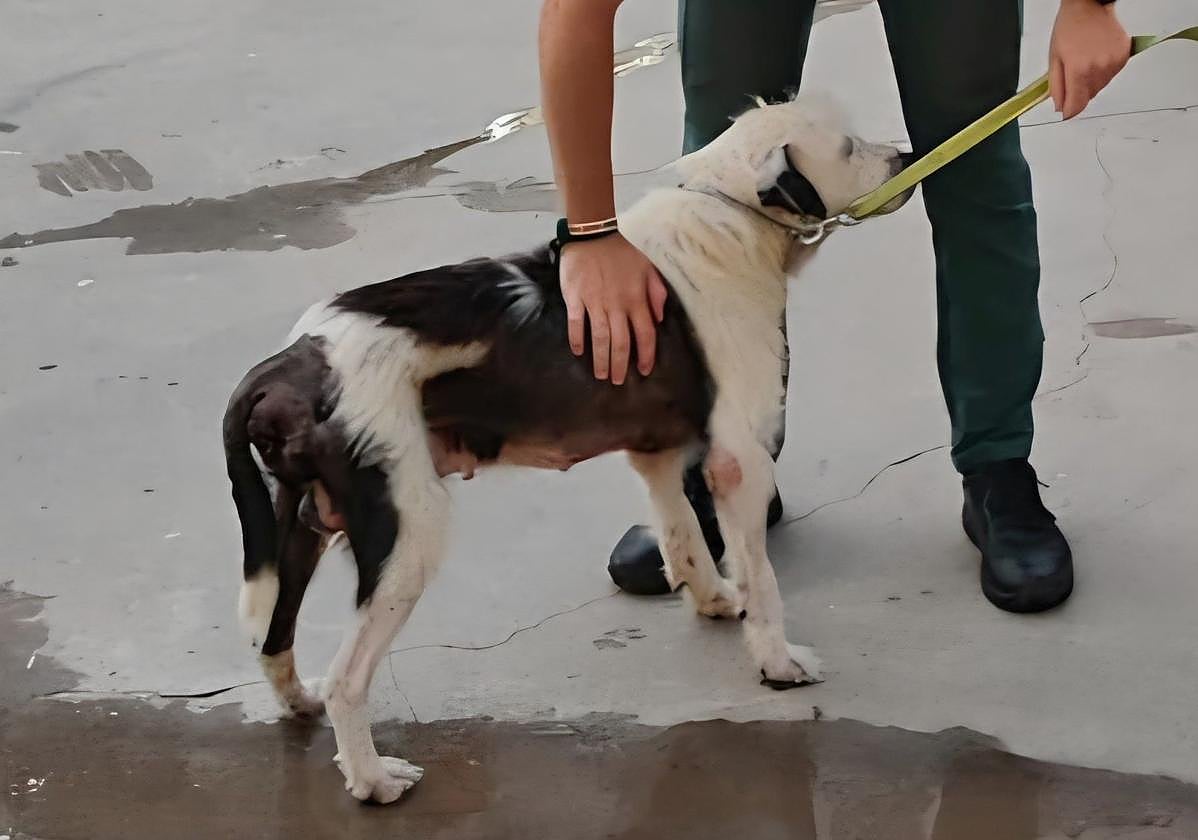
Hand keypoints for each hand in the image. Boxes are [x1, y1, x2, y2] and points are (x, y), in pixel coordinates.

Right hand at [559, 233, 667, 383]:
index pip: (645, 334)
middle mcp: (617, 305)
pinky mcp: (576, 297)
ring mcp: (595, 302)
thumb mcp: (648, 267)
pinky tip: (579, 351)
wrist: (593, 234)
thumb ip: (657, 293)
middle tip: (618, 381)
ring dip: (601, 359)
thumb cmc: (621, 251)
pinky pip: (576, 323)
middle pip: (621, 342)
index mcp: (636, 299)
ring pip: (600, 338)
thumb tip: (660, 318)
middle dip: (620, 365)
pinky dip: (577, 339)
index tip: (644, 370)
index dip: (646, 355)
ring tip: (601, 375)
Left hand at [1049, 0, 1130, 118]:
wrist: (1089, 6)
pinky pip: (1111, 74)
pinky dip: (1103, 71)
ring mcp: (1114, 63)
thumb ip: (1056, 87)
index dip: (1069, 111)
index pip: (1077, 105)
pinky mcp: (1123, 57)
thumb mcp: (1054, 59)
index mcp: (1079, 70)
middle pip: (1089, 96)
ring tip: (1086, 59)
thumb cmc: (1069, 28)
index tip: (1065, 113)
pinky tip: (1097, 56)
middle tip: (1073, 71)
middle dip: (1079, 90)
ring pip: (1101, 86)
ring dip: (1092, 81)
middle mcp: (1099, 68)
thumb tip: (1060, 107)